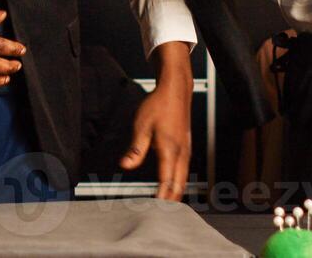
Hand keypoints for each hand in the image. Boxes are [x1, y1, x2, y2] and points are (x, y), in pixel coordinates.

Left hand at [122, 41, 192, 200]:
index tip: (155, 214)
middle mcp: (182, 154)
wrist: (176, 90)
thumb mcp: (141, 125)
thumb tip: (125, 165)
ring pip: (182, 181)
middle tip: (159, 220)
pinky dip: (177, 185)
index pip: (167, 182)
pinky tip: (169, 191)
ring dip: (174, 196)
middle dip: (170, 204)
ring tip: (164, 211)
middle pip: (178, 186)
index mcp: (171, 150)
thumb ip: (136, 148)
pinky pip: (183, 173)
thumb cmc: (158, 106)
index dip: (162, 200)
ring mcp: (186, 152)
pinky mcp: (185, 149)